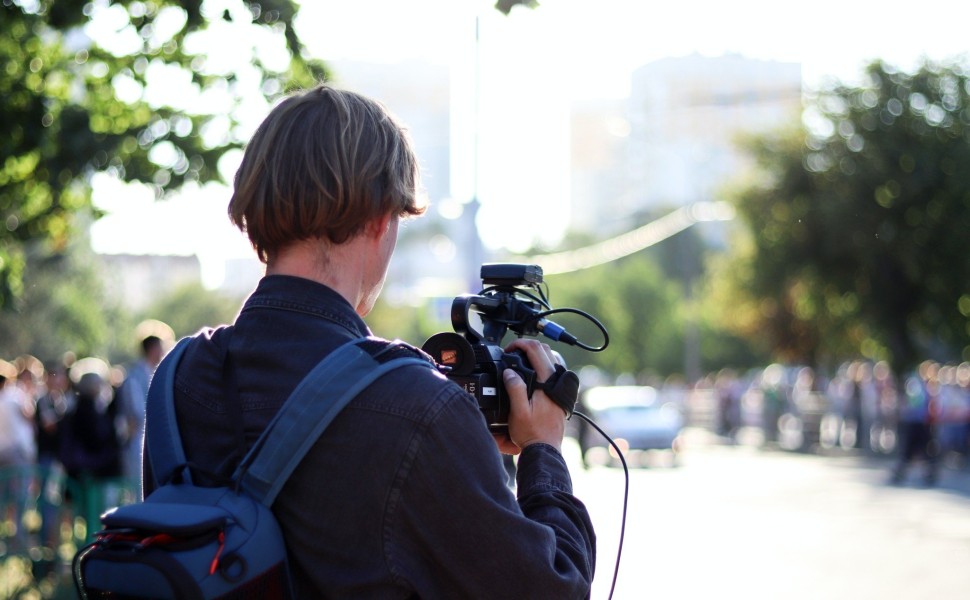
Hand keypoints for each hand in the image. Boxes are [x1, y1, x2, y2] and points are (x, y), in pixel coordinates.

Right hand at [498, 339, 565, 453]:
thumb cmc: (532, 433)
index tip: (508, 350)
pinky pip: (553, 369)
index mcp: (547, 382)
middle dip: (527, 346)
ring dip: (535, 354)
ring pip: (551, 358)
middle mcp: (556, 381)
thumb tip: (509, 372)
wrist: (545, 448)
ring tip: (519, 359)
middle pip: (545, 349)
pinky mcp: (559, 392)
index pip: (536, 350)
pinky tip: (531, 372)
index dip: (519, 344)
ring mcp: (560, 386)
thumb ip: (515, 389)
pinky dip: (542, 364)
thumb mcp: (518, 412)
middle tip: (512, 352)